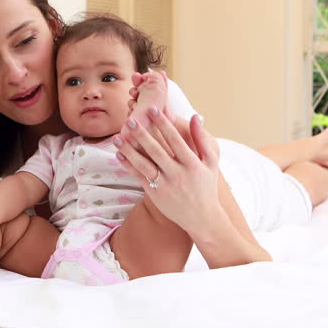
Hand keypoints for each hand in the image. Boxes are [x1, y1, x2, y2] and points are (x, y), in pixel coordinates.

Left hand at [114, 112, 221, 236]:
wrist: (202, 218)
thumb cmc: (206, 186)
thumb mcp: (211, 162)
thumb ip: (202, 139)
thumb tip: (196, 116)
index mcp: (192, 164)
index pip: (175, 140)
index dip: (163, 124)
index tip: (153, 109)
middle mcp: (178, 174)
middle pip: (157, 151)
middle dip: (142, 135)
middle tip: (129, 120)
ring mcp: (165, 185)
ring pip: (144, 165)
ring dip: (129, 151)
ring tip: (117, 137)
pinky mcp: (155, 194)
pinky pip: (139, 177)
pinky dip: (128, 166)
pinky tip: (119, 154)